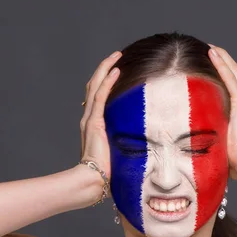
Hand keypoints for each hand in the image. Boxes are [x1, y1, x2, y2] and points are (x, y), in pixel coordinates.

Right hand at [79, 51, 121, 183]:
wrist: (94, 180)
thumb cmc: (108, 172)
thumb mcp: (119, 152)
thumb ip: (127, 142)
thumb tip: (147, 141)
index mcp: (94, 124)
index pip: (97, 95)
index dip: (105, 80)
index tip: (116, 69)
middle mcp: (89, 118)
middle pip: (94, 85)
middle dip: (105, 68)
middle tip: (117, 56)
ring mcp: (90, 119)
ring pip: (95, 86)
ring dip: (106, 68)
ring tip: (116, 56)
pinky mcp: (94, 123)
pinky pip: (100, 97)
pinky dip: (107, 82)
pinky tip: (115, 71)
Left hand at [207, 44, 236, 180]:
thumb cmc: (233, 160)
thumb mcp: (220, 145)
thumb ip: (211, 139)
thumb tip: (194, 144)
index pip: (231, 89)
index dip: (222, 76)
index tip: (210, 67)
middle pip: (233, 76)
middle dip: (222, 63)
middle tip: (210, 51)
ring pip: (232, 72)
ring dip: (222, 57)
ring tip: (210, 47)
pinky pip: (229, 77)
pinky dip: (221, 63)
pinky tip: (212, 52)